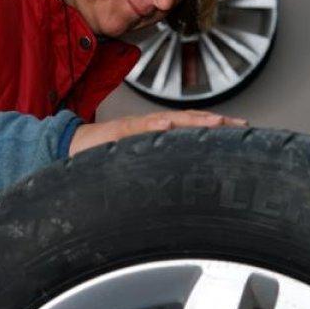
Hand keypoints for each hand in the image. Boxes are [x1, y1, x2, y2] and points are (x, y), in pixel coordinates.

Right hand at [68, 110, 248, 155]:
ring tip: (215, 123)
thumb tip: (185, 187)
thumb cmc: (102, 157)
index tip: (242, 131)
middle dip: (214, 123)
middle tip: (240, 125)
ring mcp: (133, 129)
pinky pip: (135, 129)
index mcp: (156, 134)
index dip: (215, 128)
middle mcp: (149, 127)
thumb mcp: (137, 165)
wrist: (67, 147)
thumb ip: (159, 169)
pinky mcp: (116, 134)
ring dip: (192, 121)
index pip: (191, 128)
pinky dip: (152, 126)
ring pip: (167, 121)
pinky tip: (167, 125)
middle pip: (187, 121)